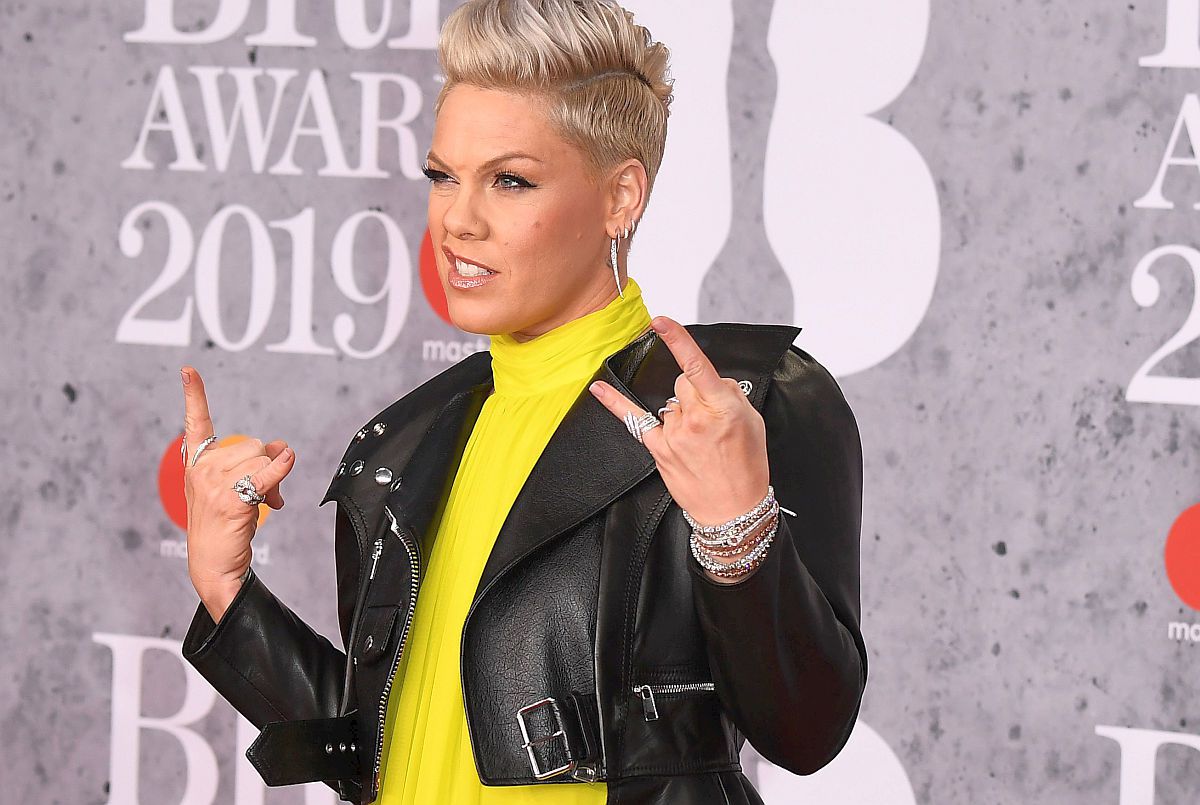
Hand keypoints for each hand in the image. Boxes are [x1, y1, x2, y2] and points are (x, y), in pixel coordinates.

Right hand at [180, 365, 295, 620]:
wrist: (214, 565)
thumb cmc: (225, 525)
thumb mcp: (234, 487)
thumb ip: (252, 462)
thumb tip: (281, 446)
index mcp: (196, 463)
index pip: (195, 423)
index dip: (194, 395)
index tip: (188, 370)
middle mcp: (200, 470)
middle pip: (251, 444)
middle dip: (266, 465)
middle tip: (263, 491)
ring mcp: (213, 484)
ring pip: (261, 458)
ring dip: (274, 478)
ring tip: (266, 501)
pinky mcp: (231, 499)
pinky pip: (267, 472)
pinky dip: (282, 467)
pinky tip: (288, 462)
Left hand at [588, 317, 771, 581]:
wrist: (733, 511)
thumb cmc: (747, 468)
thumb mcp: (753, 423)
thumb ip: (731, 395)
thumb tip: (712, 381)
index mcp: (723, 408)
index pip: (696, 365)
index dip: (678, 340)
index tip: (661, 321)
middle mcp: (695, 418)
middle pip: (682, 381)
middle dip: (694, 390)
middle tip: (710, 417)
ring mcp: (674, 434)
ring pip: (669, 401)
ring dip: (681, 411)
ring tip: (699, 440)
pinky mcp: (659, 449)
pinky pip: (633, 419)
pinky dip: (615, 403)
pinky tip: (598, 388)